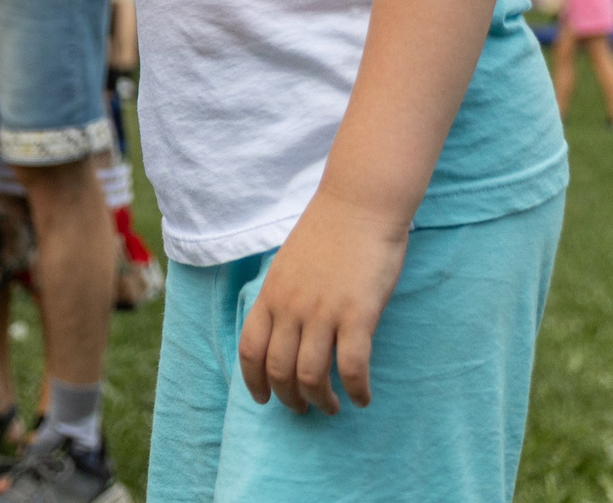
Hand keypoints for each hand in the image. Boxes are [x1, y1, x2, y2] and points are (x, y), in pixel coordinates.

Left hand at [236, 194, 407, 413]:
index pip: (250, 350)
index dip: (254, 381)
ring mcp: (323, 312)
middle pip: (279, 370)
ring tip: (332, 407)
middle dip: (289, 399)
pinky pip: (352, 367)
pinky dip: (356, 391)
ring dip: (321, 401)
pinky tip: (362, 398)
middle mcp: (291, 307)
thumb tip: (283, 330)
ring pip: (312, 377)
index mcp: (271, 294)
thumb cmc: (328, 231)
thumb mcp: (288, 264)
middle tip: (304, 409)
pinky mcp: (358, 314)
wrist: (359, 203)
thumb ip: (283, 297)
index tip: (263, 399)